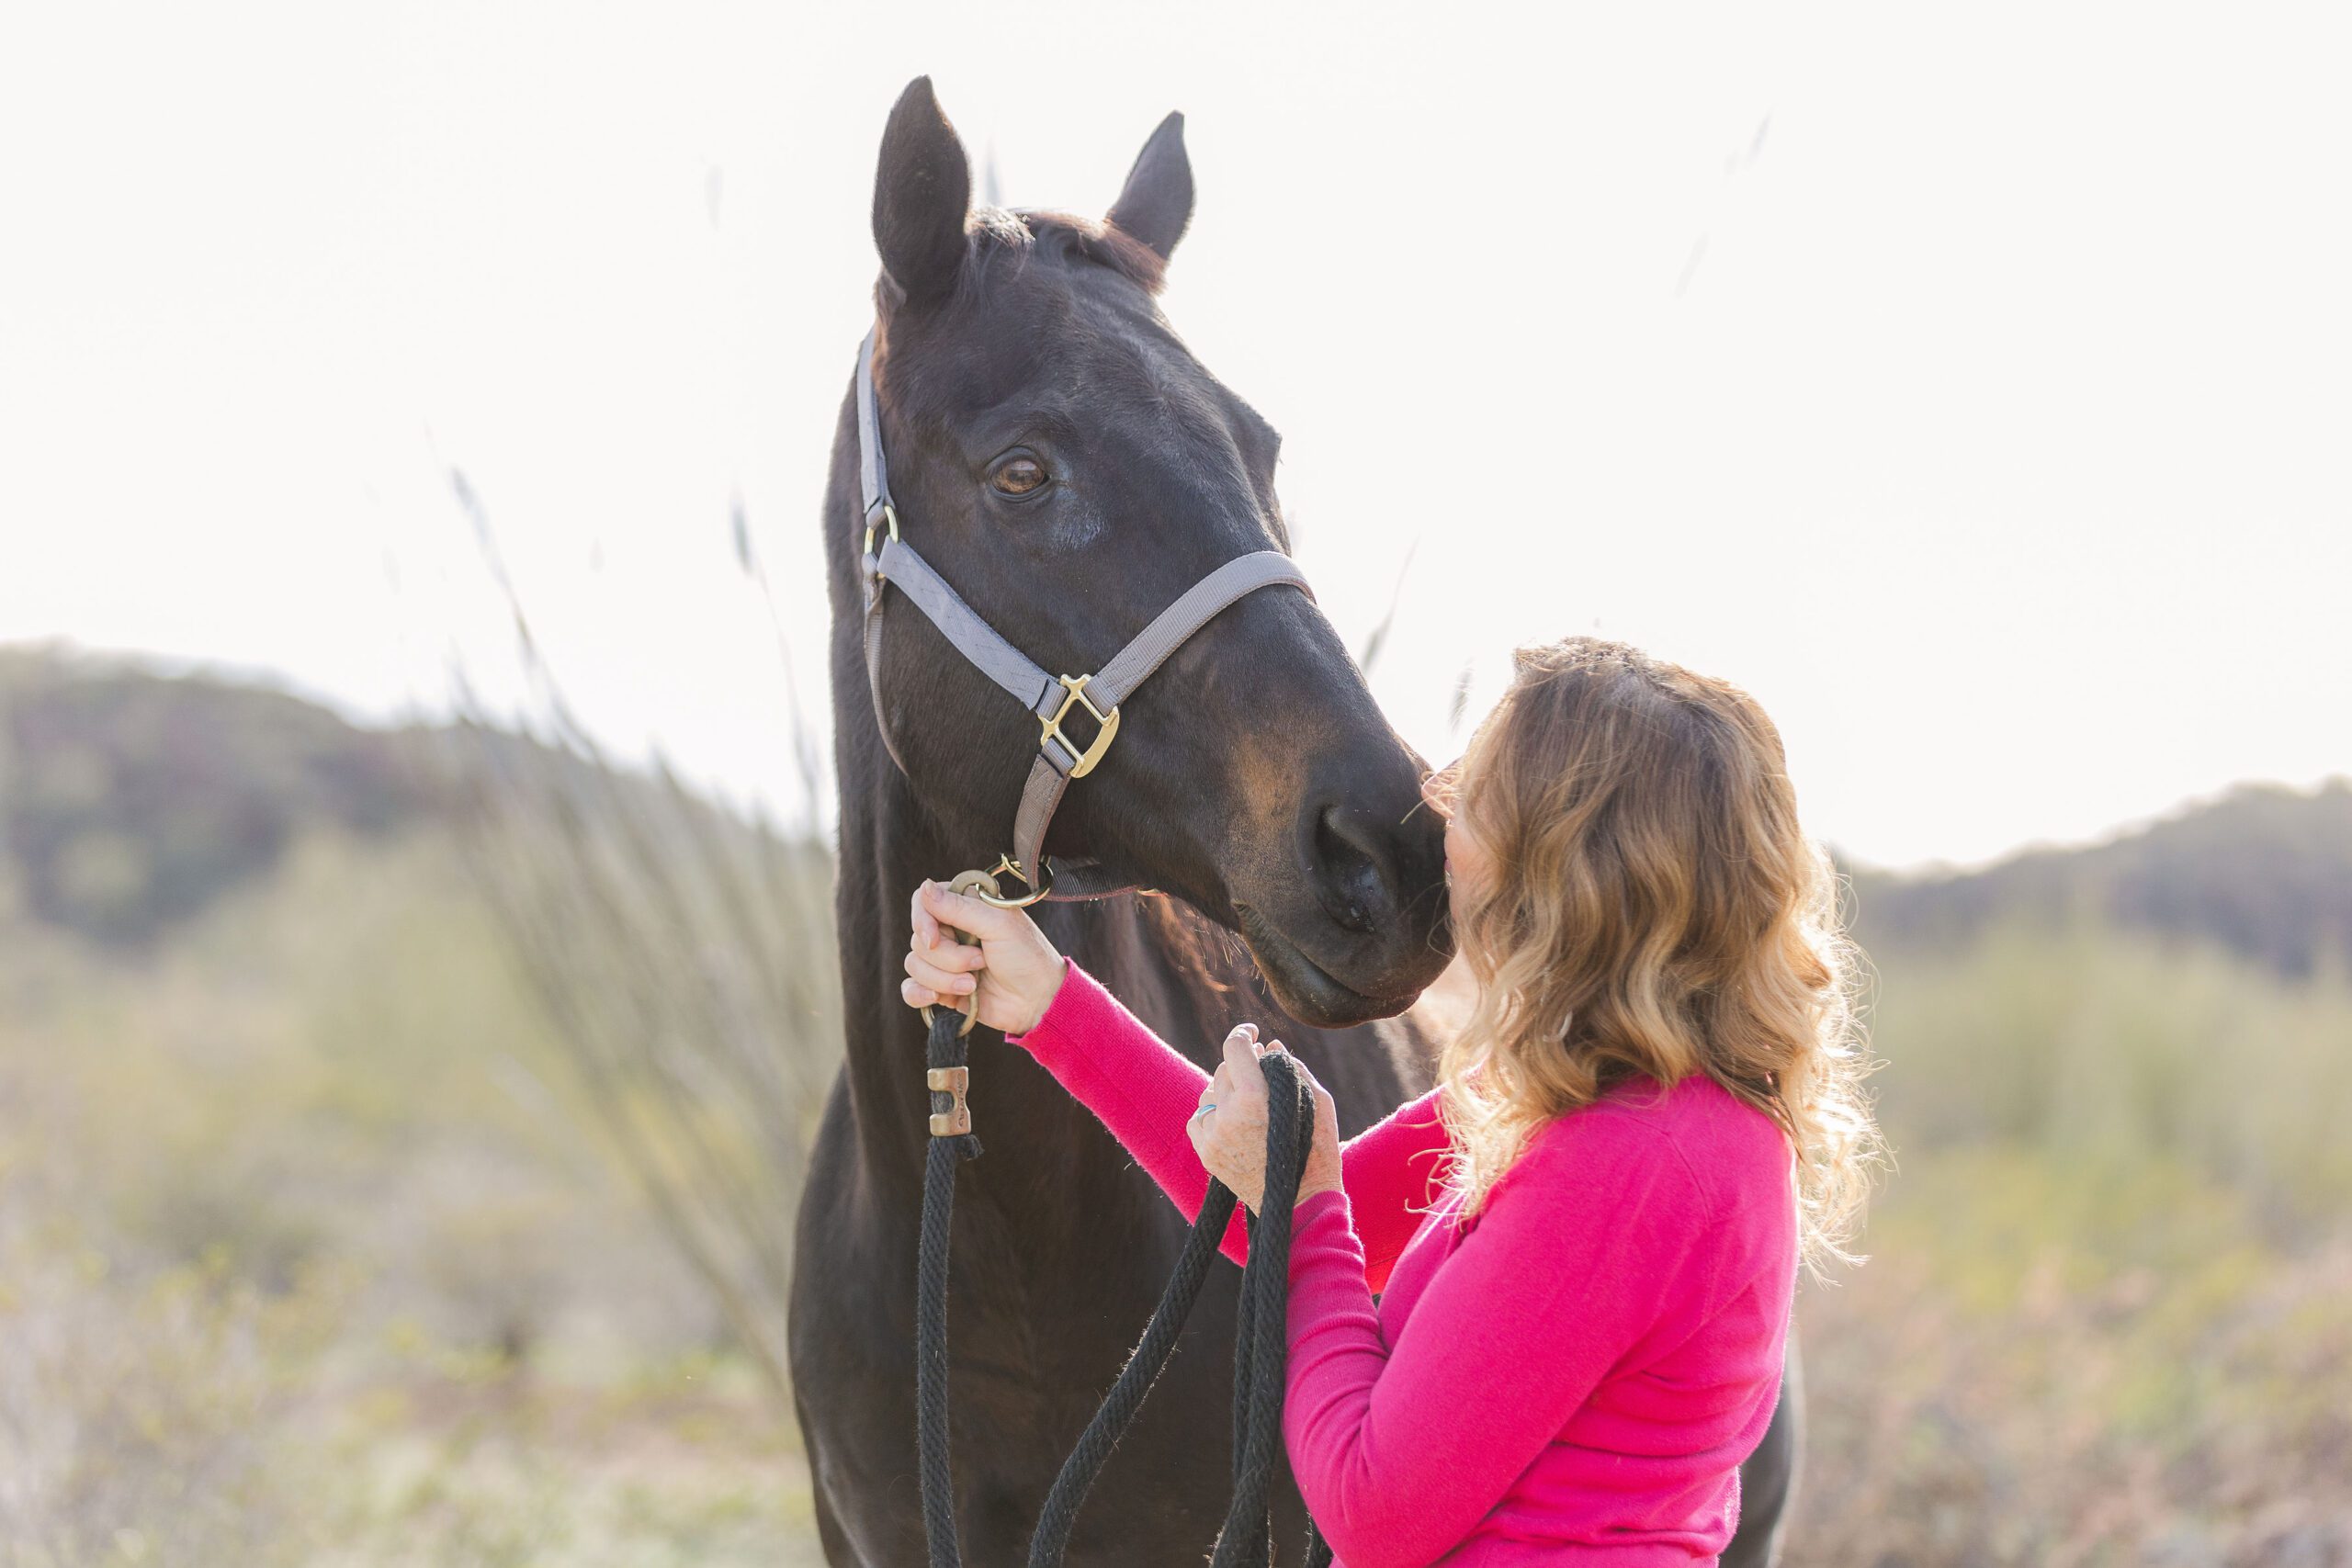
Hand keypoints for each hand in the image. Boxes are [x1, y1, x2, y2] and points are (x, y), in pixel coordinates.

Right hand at [901, 880, 1067, 1035]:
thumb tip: (924, 887)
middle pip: (919, 939)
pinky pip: (910, 988)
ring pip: (914, 964)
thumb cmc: (1027, 956)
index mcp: (965, 907)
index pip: (922, 902)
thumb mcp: (998, 925)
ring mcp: (944, 960)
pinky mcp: (941, 986)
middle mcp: (951, 930)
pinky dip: (919, 994)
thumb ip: (959, 907)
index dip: (922, 921)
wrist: (1038, 1001)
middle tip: (981, 961)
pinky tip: (938, 998)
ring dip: (943, 979)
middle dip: (949, 957)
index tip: (935, 939)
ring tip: (973, 983)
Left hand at [1187, 1025, 1343, 1213]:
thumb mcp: (1317, 1101)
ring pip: (1209, 1093)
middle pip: (1223, 1070)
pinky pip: (1198, 1119)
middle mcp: (1227, 1114)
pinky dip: (1212, 1113)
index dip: (1243, 1033)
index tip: (1252, 1032)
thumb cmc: (1317, 1150)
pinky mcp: (1207, 1155)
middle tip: (1260, 1069)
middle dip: (1241, 1065)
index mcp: (1253, 1097)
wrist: (1301, 1203)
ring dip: (1226, 1089)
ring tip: (1250, 1099)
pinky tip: (1232, 1118)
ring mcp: (1213, 1137)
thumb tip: (1270, 1045)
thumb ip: (1291, 1067)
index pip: (1235, 1047)